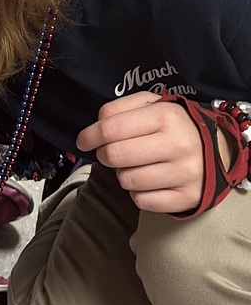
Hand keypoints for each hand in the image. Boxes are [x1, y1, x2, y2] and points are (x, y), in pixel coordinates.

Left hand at [76, 92, 203, 212]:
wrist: (219, 148)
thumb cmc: (174, 126)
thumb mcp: (152, 104)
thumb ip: (119, 109)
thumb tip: (94, 127)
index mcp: (166, 116)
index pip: (110, 129)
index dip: (89, 136)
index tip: (85, 141)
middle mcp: (178, 144)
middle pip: (114, 156)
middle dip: (106, 155)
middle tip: (113, 153)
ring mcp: (184, 173)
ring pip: (126, 181)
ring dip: (124, 174)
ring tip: (138, 165)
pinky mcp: (186, 197)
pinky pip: (141, 200)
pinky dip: (139, 193)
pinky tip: (151, 181)